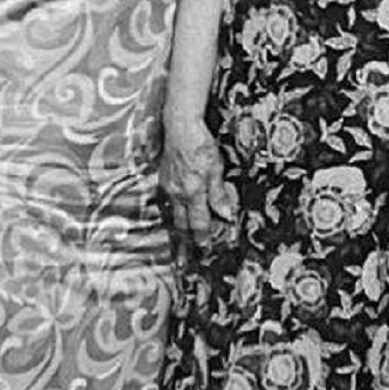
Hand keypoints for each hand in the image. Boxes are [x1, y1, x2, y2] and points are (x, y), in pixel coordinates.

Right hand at [159, 117, 236, 247]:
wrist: (179, 126)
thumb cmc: (200, 143)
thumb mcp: (216, 168)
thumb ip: (219, 194)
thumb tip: (225, 215)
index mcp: (192, 191)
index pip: (199, 222)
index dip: (202, 239)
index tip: (204, 252)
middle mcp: (177, 193)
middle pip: (181, 225)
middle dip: (183, 245)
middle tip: (183, 263)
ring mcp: (167, 187)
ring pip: (172, 216)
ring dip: (175, 234)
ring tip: (176, 250)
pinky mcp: (163, 180)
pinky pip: (166, 204)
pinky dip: (169, 216)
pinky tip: (171, 221)